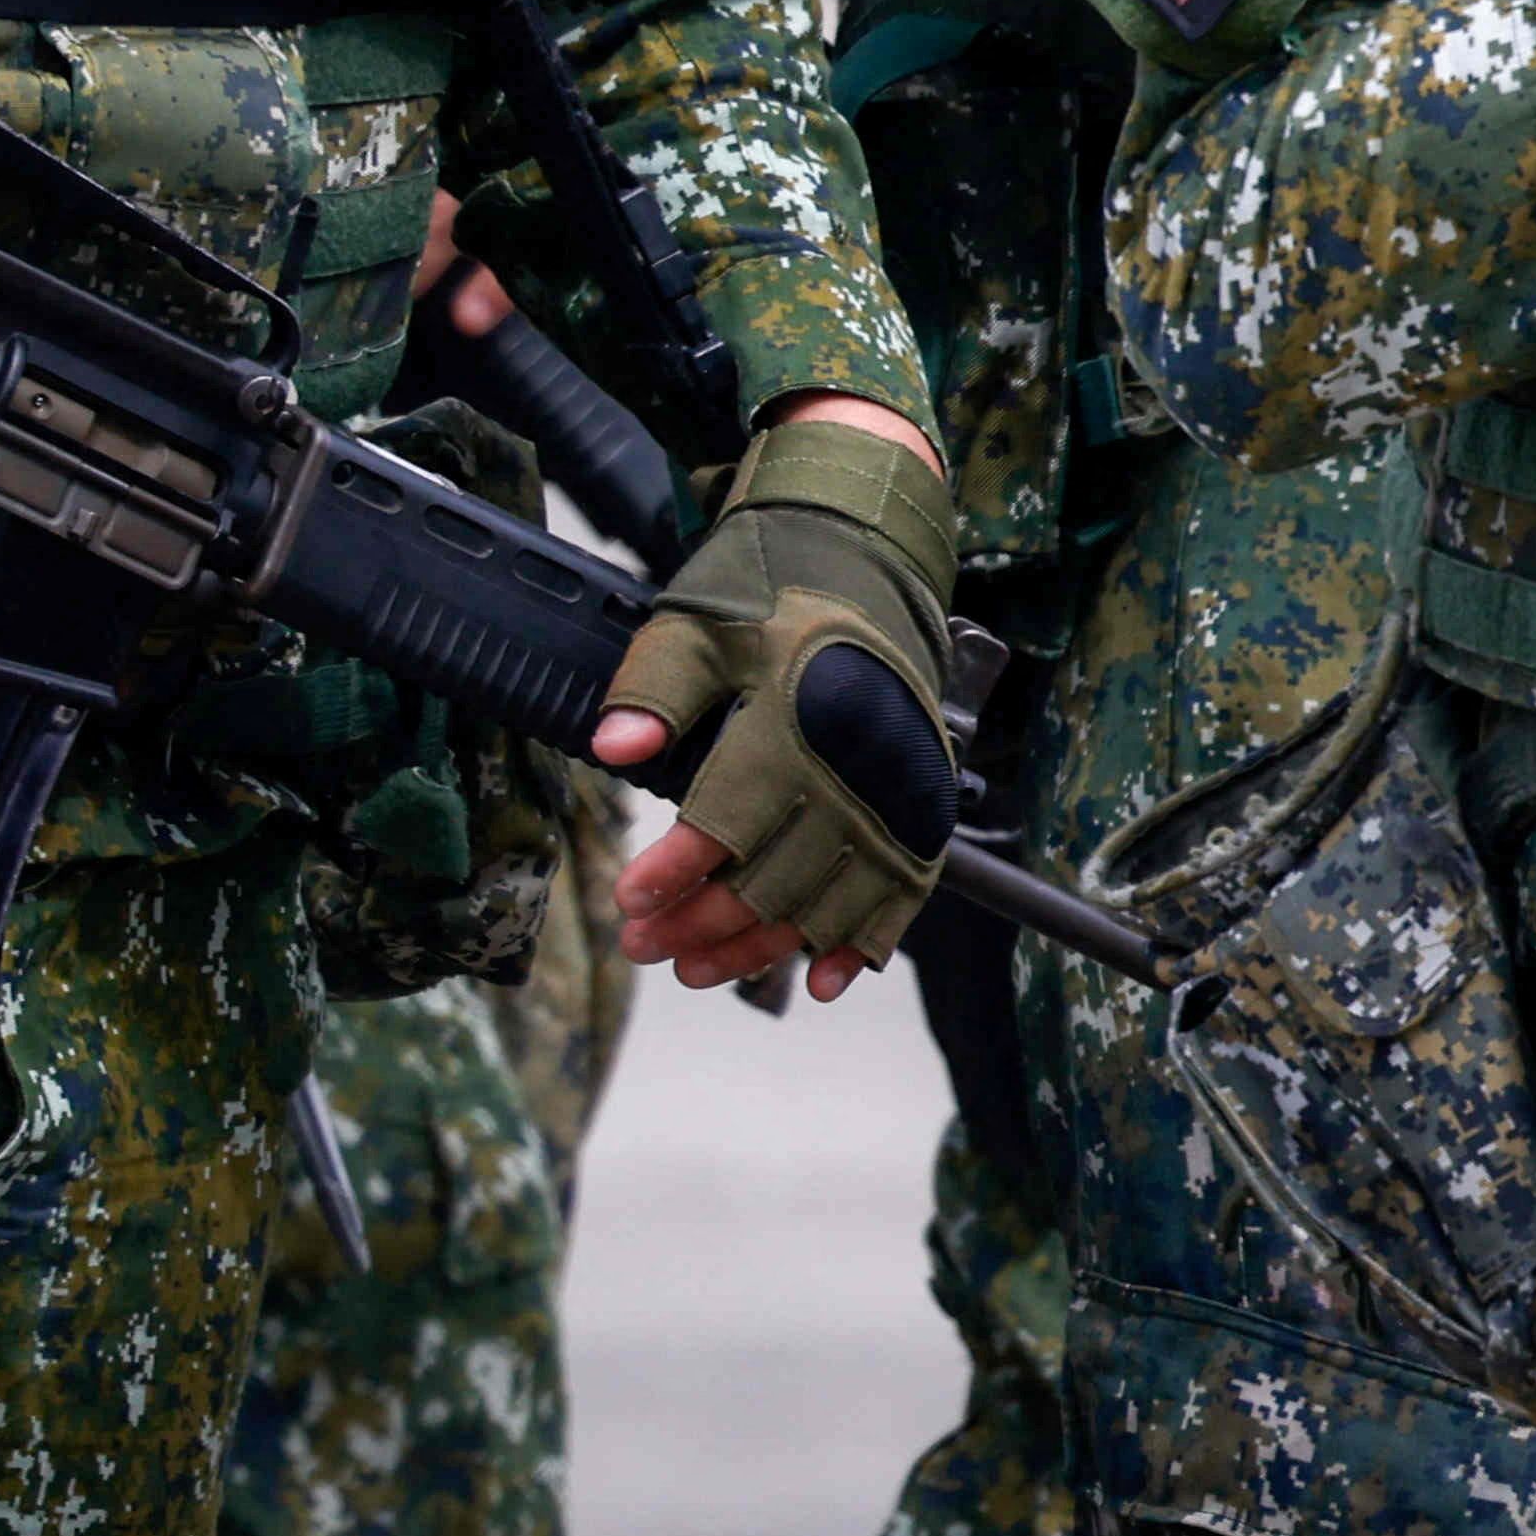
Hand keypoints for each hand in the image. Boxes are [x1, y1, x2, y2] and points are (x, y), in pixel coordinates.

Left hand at [592, 403, 959, 983]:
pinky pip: (901, 894)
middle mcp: (856, 759)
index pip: (726, 819)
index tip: (627, 902)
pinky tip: (819, 982)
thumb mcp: (697, 621)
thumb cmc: (772, 585)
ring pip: (826, 901)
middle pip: (772, 877)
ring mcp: (896, 788)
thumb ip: (654, 687)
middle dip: (699, 924)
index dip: (674, 873)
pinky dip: (861, 944)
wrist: (870, 554)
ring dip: (761, 949)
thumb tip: (614, 750)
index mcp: (794, 711)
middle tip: (641, 947)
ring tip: (698, 970)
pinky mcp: (921, 800)